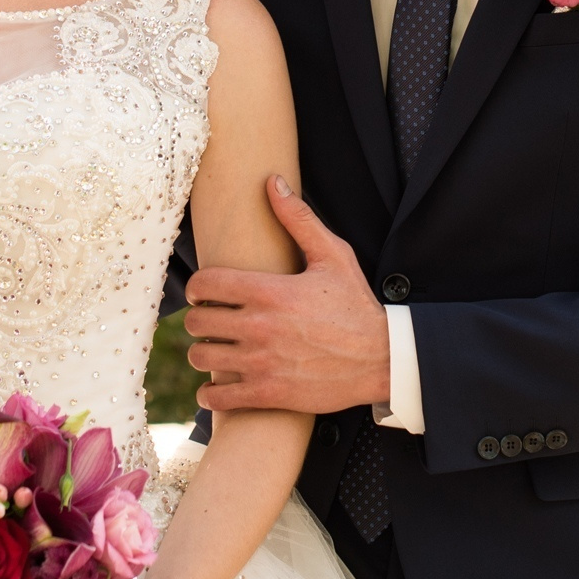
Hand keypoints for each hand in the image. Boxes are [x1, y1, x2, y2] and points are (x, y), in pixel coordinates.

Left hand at [185, 175, 388, 413]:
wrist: (381, 358)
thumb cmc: (355, 305)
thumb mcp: (333, 256)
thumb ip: (298, 219)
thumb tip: (272, 182)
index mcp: (269, 290)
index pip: (207, 283)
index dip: (198, 287)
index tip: (203, 293)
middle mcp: (259, 325)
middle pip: (198, 322)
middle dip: (200, 320)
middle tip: (210, 321)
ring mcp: (261, 362)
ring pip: (202, 358)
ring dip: (203, 354)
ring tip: (214, 350)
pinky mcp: (268, 393)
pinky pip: (218, 397)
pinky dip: (211, 394)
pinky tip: (218, 386)